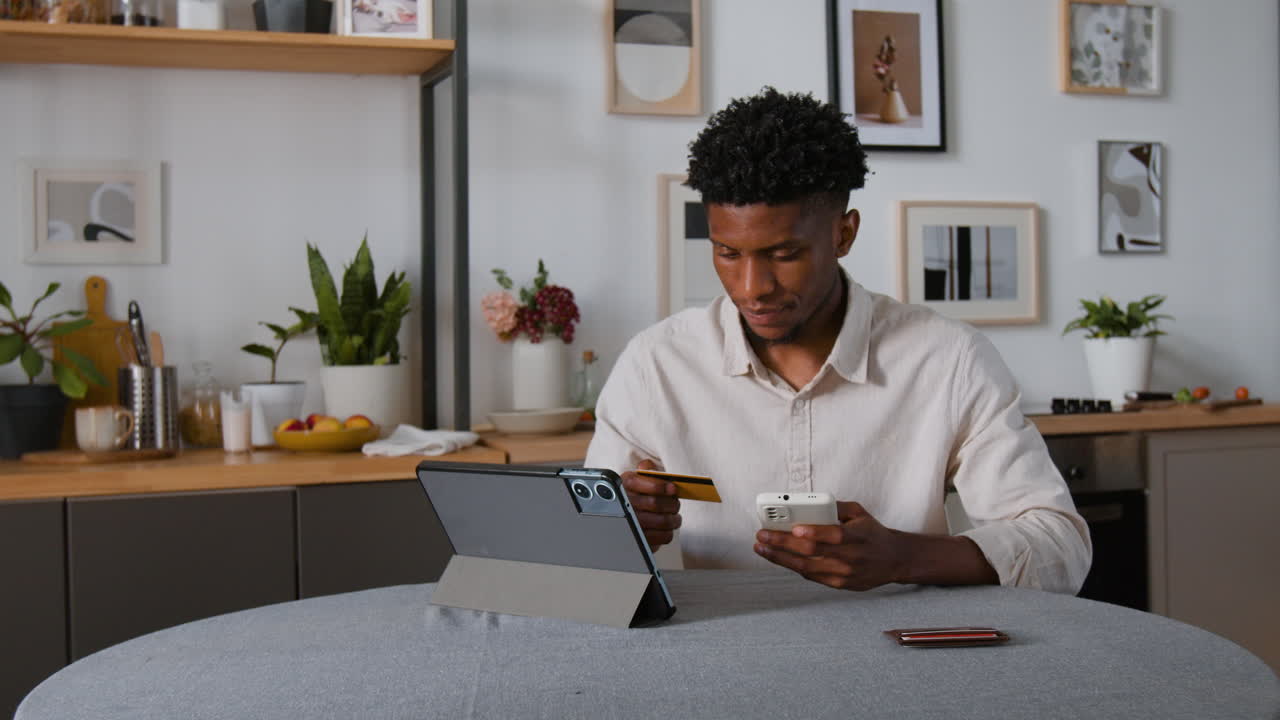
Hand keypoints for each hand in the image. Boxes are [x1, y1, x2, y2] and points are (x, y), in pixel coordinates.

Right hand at [620, 459, 680, 551]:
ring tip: (674, 516)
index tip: (672, 488)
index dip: (662, 487)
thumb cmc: (633, 495)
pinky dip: (669, 532)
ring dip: (674, 519)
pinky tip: (667, 527)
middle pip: (656, 504)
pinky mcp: (640, 539)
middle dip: (672, 503)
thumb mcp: (635, 479)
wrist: (620, 517)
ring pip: (663, 521)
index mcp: (625, 485)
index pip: (647, 485)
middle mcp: (626, 504)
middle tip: (676, 504)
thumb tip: (647, 466)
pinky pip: (664, 536)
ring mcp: (632, 523)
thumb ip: (644, 470)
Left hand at [753, 501, 907, 590]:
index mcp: (858, 536)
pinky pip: (811, 576)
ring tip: (761, 548)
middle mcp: (851, 557)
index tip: (795, 529)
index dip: (815, 533)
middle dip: (783, 543)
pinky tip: (778, 557)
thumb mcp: (860, 513)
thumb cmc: (872, 533)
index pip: (836, 535)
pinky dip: (793, 566)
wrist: (894, 560)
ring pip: (807, 568)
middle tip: (762, 535)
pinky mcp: (839, 585)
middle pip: (813, 552)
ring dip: (780, 558)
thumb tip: (807, 503)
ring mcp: (845, 574)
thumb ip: (836, 507)